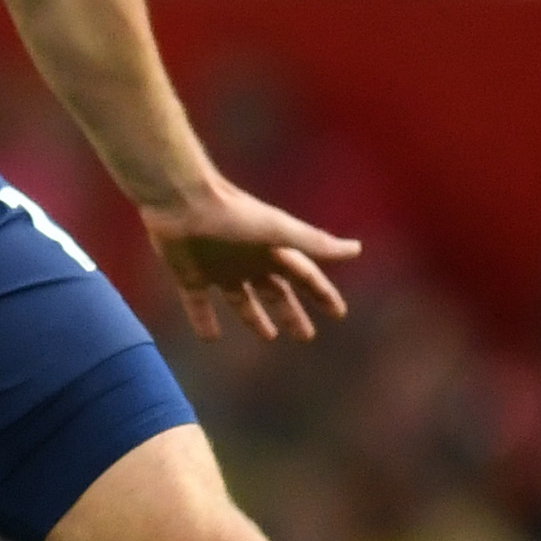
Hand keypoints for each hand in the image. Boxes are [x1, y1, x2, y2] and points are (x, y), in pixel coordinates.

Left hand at [138, 181, 356, 343]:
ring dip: (255, 318)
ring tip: (269, 336)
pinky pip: (198, 304)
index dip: (322, 295)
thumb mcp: (279, 232)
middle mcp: (249, 261)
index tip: (339, 313)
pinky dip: (204, 322)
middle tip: (306, 336)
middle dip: (291, 312)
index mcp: (272, 251)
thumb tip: (357, 249)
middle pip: (276, 292)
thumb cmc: (234, 215)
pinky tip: (210, 339)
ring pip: (241, 300)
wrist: (183, 201)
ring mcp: (218, 268)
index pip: (305, 278)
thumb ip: (315, 243)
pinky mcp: (190, 275)